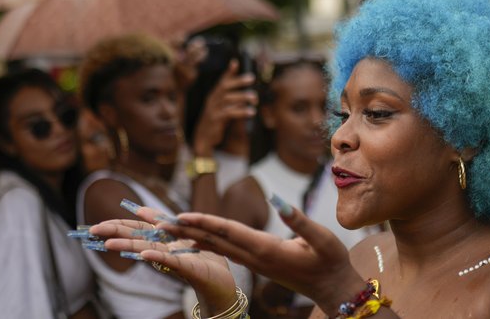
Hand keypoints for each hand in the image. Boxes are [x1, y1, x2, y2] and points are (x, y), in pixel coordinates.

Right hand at [89, 206, 236, 313]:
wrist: (222, 282)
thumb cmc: (201, 260)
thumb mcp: (181, 236)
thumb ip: (162, 224)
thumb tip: (140, 208)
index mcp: (162, 241)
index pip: (136, 230)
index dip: (117, 226)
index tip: (96, 226)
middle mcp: (164, 251)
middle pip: (137, 239)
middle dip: (115, 235)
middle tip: (91, 232)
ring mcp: (174, 260)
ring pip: (148, 251)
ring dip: (128, 247)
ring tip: (108, 244)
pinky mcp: (189, 268)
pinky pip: (172, 261)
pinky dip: (157, 257)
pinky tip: (144, 255)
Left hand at [156, 200, 365, 314]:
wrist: (331, 288)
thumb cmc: (330, 261)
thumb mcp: (322, 239)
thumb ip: (300, 221)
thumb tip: (279, 200)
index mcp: (266, 249)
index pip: (229, 232)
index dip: (205, 222)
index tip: (181, 216)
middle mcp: (254, 257)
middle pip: (214, 240)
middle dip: (186, 229)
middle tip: (158, 219)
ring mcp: (253, 262)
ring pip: (216, 246)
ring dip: (190, 235)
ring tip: (167, 226)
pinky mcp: (255, 262)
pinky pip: (224, 251)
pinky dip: (205, 242)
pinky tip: (193, 239)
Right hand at [192, 59, 256, 154]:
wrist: (203, 138)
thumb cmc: (216, 122)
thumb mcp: (224, 109)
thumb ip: (234, 102)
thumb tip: (249, 96)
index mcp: (214, 96)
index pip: (221, 81)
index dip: (228, 72)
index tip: (236, 62)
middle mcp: (212, 100)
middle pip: (225, 87)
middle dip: (238, 81)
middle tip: (252, 78)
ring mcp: (212, 109)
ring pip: (228, 99)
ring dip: (242, 96)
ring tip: (255, 97)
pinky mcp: (215, 120)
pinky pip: (229, 113)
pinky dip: (241, 111)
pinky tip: (251, 112)